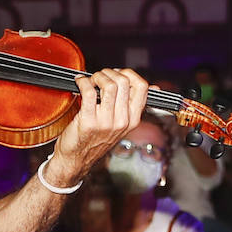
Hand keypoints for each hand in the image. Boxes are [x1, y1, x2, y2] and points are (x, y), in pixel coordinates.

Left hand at [45, 68, 150, 187]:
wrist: (76, 159)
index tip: (117, 74)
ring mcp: (106, 122)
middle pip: (124, 82)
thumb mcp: (121, 124)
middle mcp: (122, 121)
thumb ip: (134, 106)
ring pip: (109, 85)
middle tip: (100, 76)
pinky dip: (83, 81)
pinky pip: (89, 91)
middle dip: (110, 72)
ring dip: (97, 76)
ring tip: (91, 80)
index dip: (129, 74)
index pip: (142, 88)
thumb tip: (154, 88)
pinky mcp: (88, 121)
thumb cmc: (95, 139)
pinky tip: (80, 83)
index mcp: (133, 119)